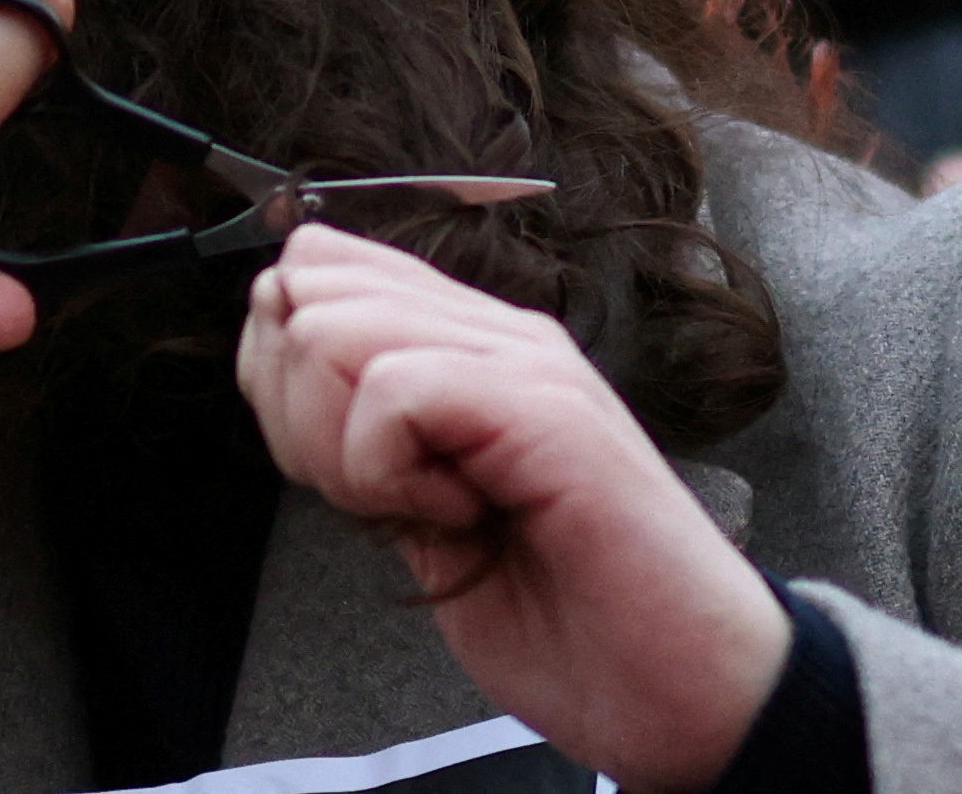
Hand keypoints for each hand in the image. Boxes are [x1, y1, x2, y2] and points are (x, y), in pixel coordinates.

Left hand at [238, 225, 788, 792]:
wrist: (685, 694)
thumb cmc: (568, 615)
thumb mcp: (418, 514)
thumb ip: (358, 434)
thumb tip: (276, 357)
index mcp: (465, 344)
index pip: (316, 265)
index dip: (276, 365)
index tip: (329, 459)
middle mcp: (495, 332)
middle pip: (307, 287)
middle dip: (295, 407)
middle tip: (379, 492)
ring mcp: (524, 361)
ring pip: (332, 328)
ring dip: (342, 444)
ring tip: (425, 506)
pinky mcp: (543, 406)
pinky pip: (393, 391)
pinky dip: (389, 473)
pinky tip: (457, 516)